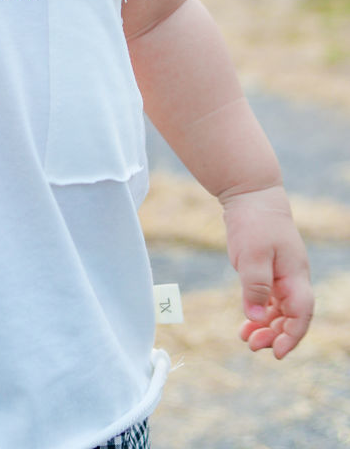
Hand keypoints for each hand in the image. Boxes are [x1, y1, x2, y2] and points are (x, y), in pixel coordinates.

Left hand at [222, 185, 312, 358]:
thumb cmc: (254, 222)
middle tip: (253, 346)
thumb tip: (254, 318)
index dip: (292, 336)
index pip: (301, 314)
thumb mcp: (252, 254)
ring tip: (246, 340)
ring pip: (279, 311)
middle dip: (275, 336)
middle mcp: (292, 279)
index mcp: (295, 275)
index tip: (276, 352)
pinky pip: (268, 301)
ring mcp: (281, 275)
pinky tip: (246, 324)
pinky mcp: (267, 271)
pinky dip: (258, 314)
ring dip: (266, 328)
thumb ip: (254, 286)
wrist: (250, 195)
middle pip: (291, 317)